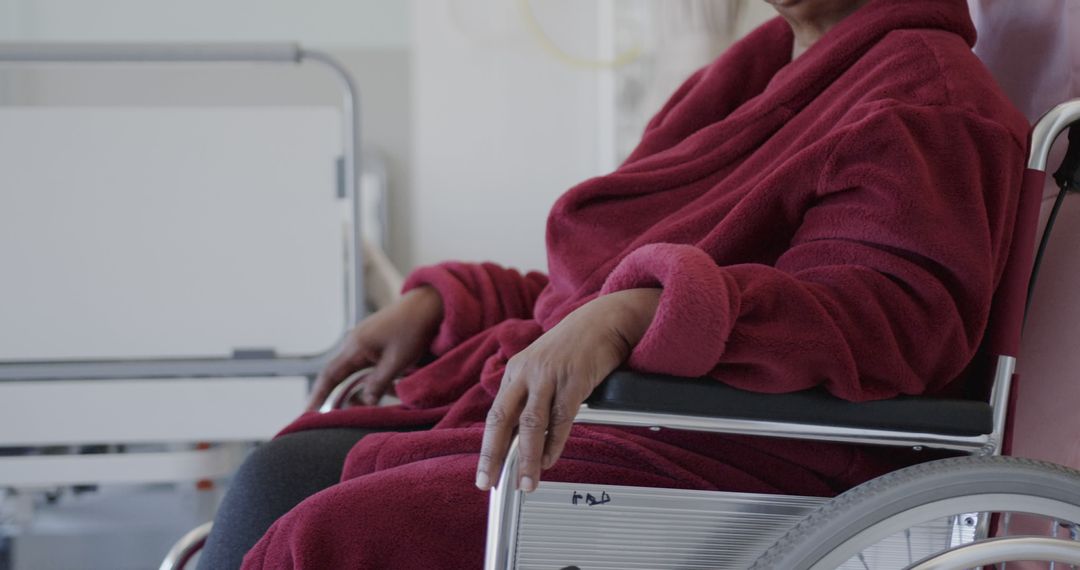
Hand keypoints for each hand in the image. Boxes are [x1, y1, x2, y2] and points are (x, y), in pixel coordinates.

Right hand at [306, 286, 443, 410]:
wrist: (428, 304)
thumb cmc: (413, 330)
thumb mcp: (397, 362)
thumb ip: (378, 383)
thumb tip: (365, 403)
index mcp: (355, 346)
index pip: (330, 376)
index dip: (318, 396)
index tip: (308, 413)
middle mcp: (354, 342)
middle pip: (338, 374)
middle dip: (336, 395)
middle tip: (332, 416)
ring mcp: (364, 339)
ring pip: (355, 370)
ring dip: (361, 387)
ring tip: (370, 402)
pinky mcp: (375, 339)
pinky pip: (366, 363)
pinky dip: (373, 377)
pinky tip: (390, 385)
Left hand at [475, 288, 659, 491]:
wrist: (603, 320)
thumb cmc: (575, 347)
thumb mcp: (543, 367)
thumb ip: (531, 396)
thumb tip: (523, 434)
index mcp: (516, 371)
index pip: (496, 414)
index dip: (489, 445)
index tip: (485, 470)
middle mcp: (527, 372)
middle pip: (502, 418)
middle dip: (493, 454)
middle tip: (487, 480)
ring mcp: (549, 376)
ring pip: (531, 424)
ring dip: (527, 458)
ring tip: (526, 481)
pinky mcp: (573, 380)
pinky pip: (561, 418)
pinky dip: (554, 443)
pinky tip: (550, 460)